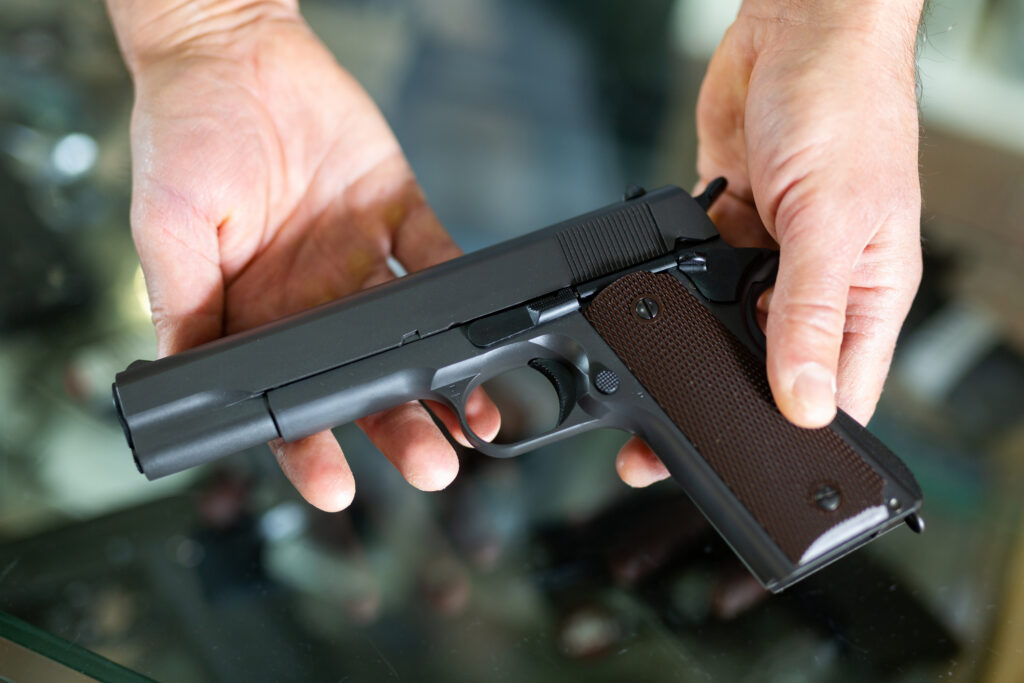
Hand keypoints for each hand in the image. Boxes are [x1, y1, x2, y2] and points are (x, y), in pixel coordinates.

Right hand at [113, 2, 498, 508]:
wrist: (233, 46)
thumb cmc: (187, 129)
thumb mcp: (168, 222)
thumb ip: (183, 299)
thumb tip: (183, 375)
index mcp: (254, 312)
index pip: (284, 398)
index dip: (308, 446)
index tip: (335, 483)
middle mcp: (312, 299)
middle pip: (362, 380)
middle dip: (396, 428)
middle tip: (431, 464)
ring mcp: (359, 261)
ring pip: (409, 333)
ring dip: (443, 376)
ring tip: (473, 415)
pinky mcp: (397, 212)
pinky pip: (437, 255)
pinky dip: (463, 287)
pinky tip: (486, 321)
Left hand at [617, 0, 923, 485]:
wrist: (799, 28)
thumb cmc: (850, 105)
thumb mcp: (834, 220)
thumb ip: (811, 312)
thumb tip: (802, 400)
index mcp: (867, 294)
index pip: (837, 391)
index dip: (796, 435)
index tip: (749, 468)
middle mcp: (818, 284)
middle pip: (770, 367)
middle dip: (724, 401)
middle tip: (666, 439)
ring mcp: (769, 257)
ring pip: (724, 327)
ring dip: (690, 349)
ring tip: (648, 378)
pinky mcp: (726, 229)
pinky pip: (694, 278)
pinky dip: (672, 292)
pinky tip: (650, 305)